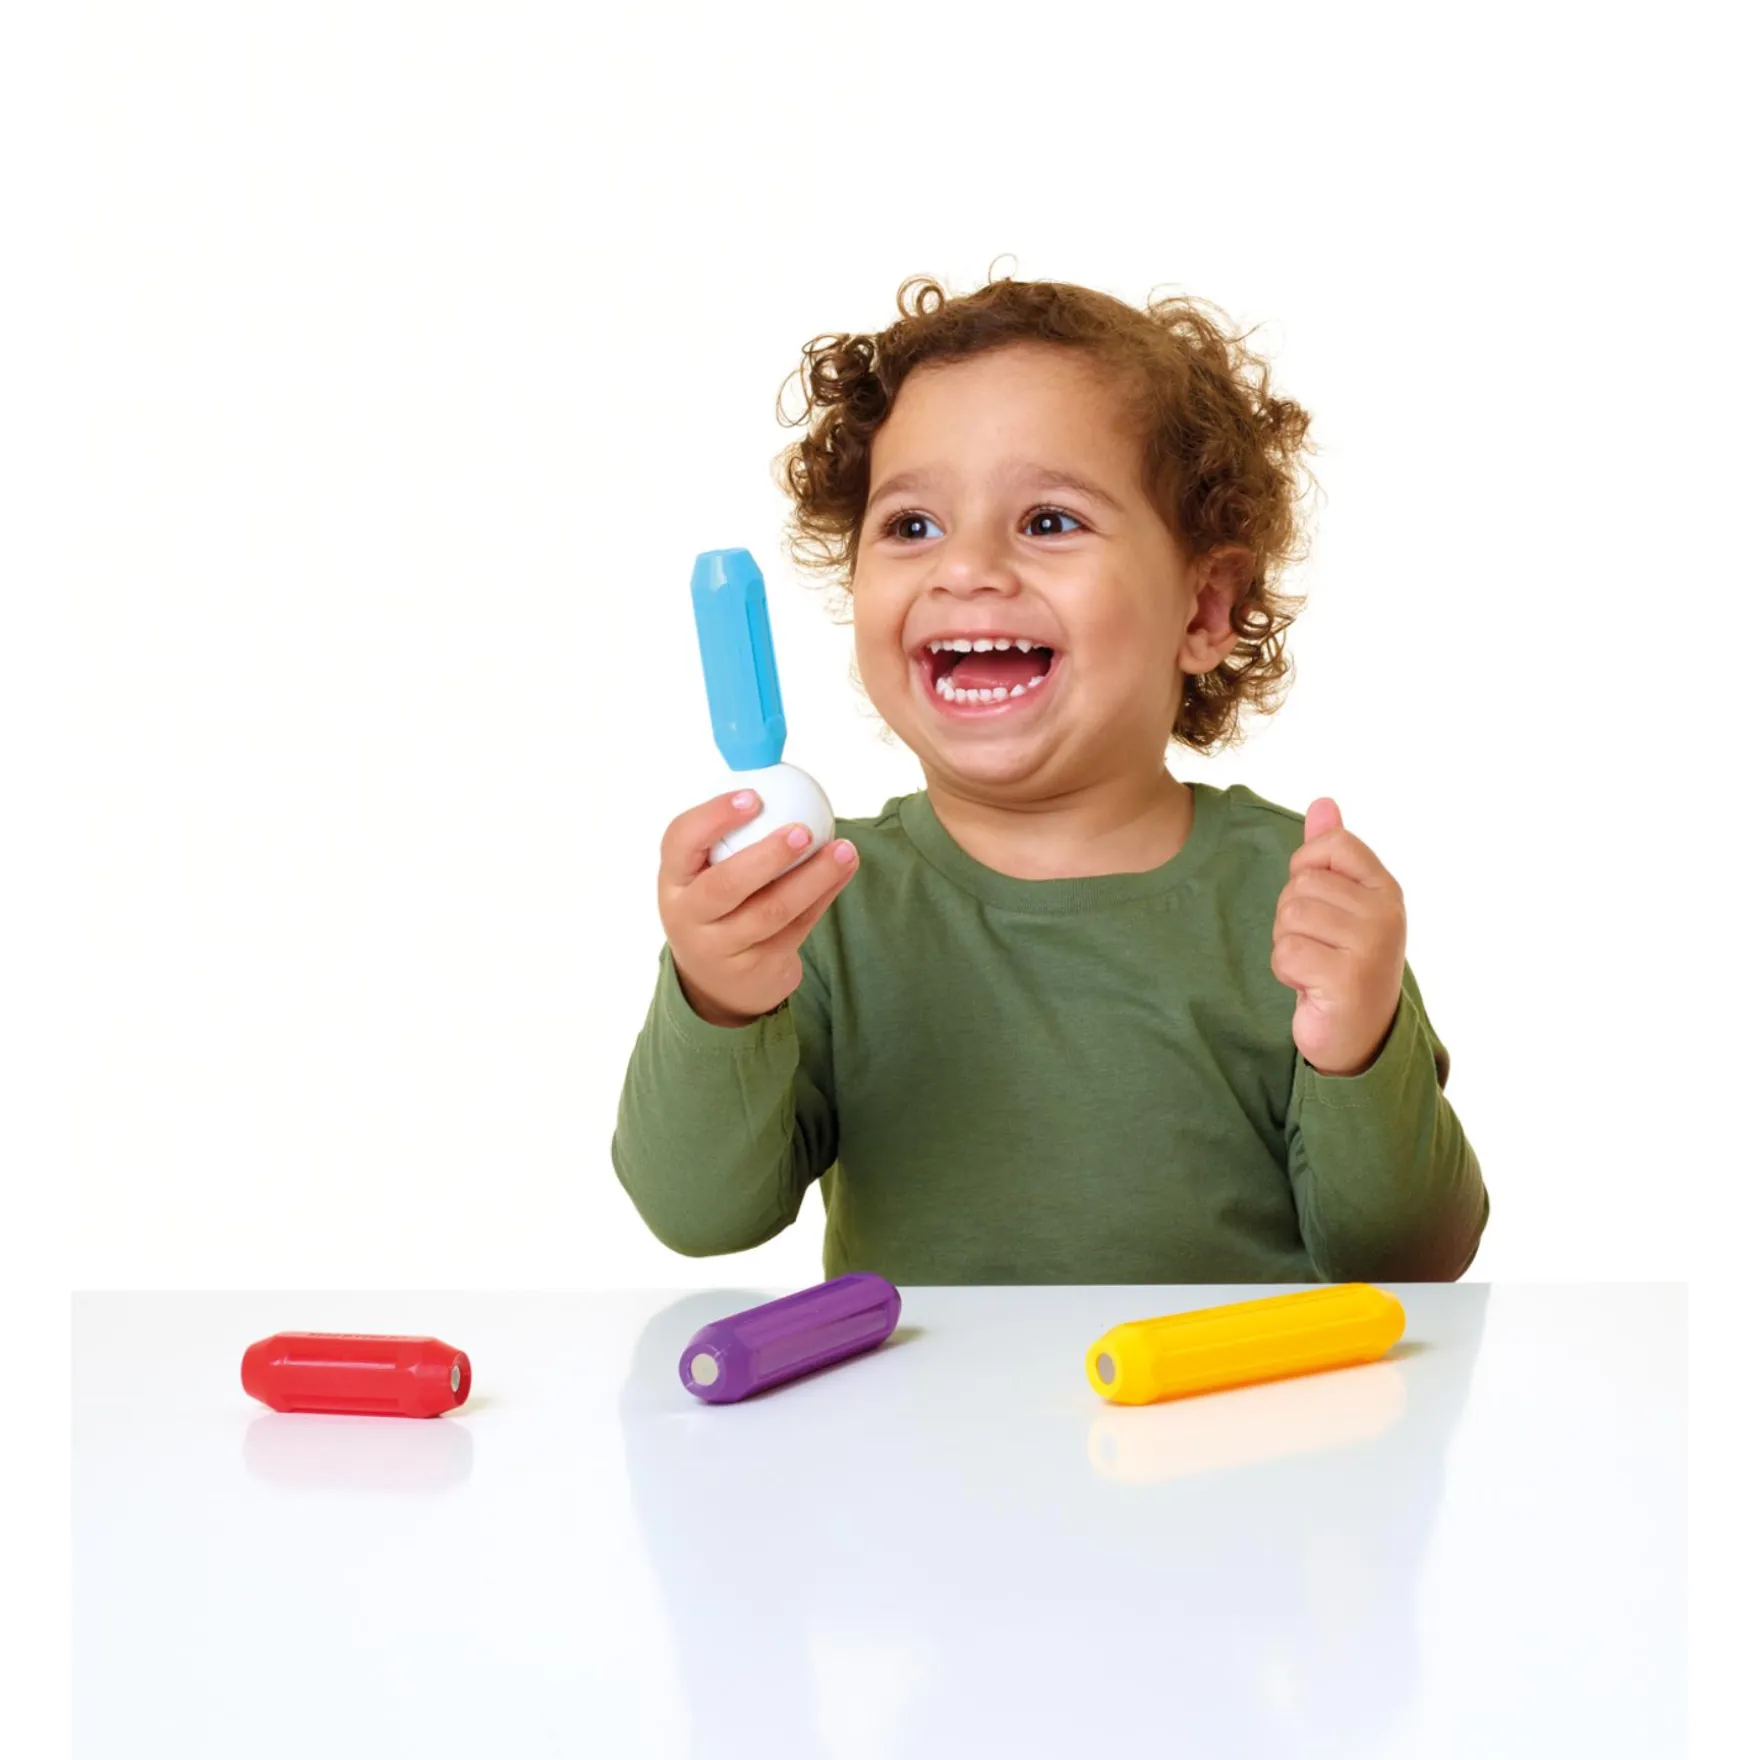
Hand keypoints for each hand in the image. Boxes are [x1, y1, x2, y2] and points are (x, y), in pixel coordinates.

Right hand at [658, 790, 858, 1027]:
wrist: (717, 982)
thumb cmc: (717, 903)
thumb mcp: (705, 872)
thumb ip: (729, 833)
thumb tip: (771, 764)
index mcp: (673, 880)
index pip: (681, 842)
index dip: (713, 817)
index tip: (753, 795)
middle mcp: (689, 916)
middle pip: (726, 886)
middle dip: (767, 856)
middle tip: (803, 830)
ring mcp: (722, 947)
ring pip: (772, 912)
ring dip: (814, 878)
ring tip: (845, 850)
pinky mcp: (757, 967)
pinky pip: (797, 927)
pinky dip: (824, 895)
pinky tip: (844, 870)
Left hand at [1270, 798, 1406, 1076]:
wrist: (1359, 1036)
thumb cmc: (1344, 962)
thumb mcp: (1342, 903)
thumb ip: (1331, 853)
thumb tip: (1322, 802)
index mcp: (1386, 889)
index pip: (1332, 845)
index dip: (1306, 870)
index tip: (1318, 904)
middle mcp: (1386, 913)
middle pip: (1301, 885)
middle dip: (1292, 918)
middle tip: (1317, 947)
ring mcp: (1371, 946)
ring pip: (1290, 916)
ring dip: (1288, 945)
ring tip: (1315, 965)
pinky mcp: (1347, 979)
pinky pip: (1286, 952)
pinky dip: (1286, 971)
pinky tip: (1310, 986)